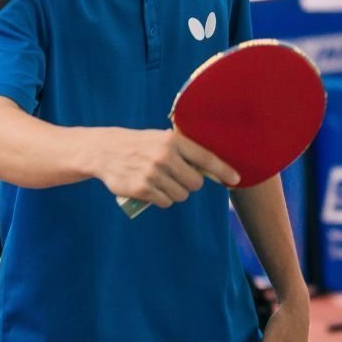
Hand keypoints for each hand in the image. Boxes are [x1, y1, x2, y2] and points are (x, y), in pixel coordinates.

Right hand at [95, 128, 239, 209]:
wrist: (105, 151)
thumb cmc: (139, 144)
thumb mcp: (161, 139)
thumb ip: (183, 151)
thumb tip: (211, 169)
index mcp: (172, 141)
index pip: (205, 158)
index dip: (223, 170)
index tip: (236, 178)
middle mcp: (164, 157)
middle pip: (195, 183)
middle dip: (191, 184)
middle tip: (179, 178)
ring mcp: (153, 174)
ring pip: (181, 195)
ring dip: (176, 192)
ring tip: (162, 182)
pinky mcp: (142, 190)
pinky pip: (166, 202)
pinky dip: (163, 199)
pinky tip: (152, 189)